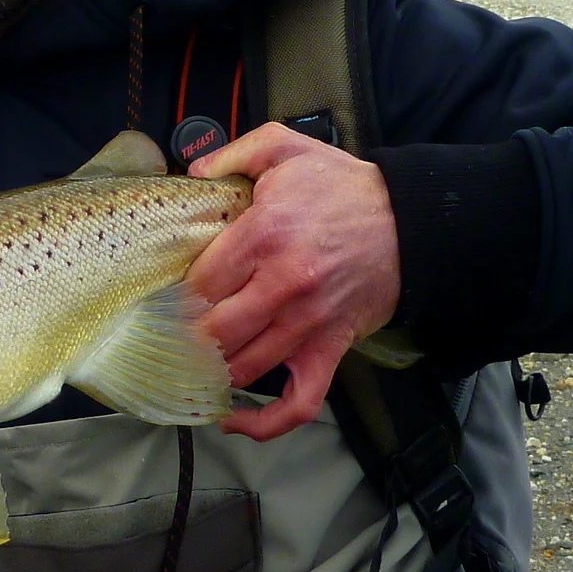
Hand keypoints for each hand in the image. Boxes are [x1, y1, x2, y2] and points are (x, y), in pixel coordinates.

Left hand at [187, 123, 401, 441]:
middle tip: (166, 337)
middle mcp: (283, 285)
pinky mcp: (330, 349)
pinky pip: (298, 401)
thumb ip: (233, 153)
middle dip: (185, 339)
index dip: (175, 296)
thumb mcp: (285, 148)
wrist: (410, 221)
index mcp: (265, 234)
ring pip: (244, 368)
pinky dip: (264, 422)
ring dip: (211, 374)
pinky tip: (232, 419)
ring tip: (188, 368)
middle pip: (214, 332)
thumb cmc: (342, 187)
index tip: (162, 299)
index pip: (200, 283)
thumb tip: (191, 172)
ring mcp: (307, 324)